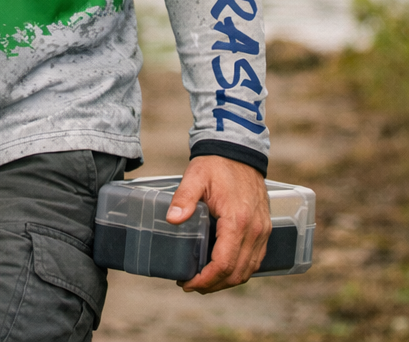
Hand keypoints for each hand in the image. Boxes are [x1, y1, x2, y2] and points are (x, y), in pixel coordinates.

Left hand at [167, 155, 271, 292]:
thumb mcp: (196, 177)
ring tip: (204, 281)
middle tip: (191, 285)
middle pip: (237, 273)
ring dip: (227, 281)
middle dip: (214, 285)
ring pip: (248, 270)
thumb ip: (184, 198)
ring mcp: (263, 232)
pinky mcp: (264, 229)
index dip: (205, 279)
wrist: (239, 151)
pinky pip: (255, 259)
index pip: (224, 264)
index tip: (187, 283)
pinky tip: (222, 269)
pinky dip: (239, 270)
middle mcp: (255, 231)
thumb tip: (172, 219)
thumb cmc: (216, 165)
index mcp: (238, 221)